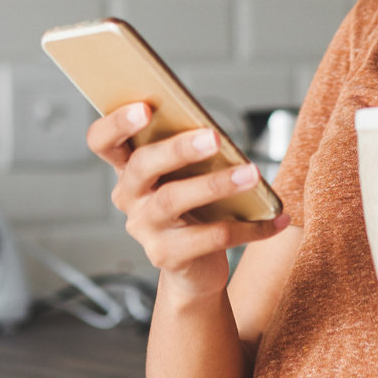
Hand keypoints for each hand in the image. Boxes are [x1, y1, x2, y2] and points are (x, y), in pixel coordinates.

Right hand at [86, 103, 289, 300]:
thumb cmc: (193, 208)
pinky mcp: (167, 256)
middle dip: (178, 148)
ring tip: (251, 173)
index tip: (144, 107)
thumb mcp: (186, 177)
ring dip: (216, 184)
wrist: (194, 269)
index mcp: (129, 169)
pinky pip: (210, 237)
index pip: (102, 141)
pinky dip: (248, 227)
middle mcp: (129, 197)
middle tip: (213, 137)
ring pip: (174, 200)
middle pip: (143, 166)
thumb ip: (190, 152)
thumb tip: (215, 132)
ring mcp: (145, 229)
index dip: (116, 123)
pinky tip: (274, 219)